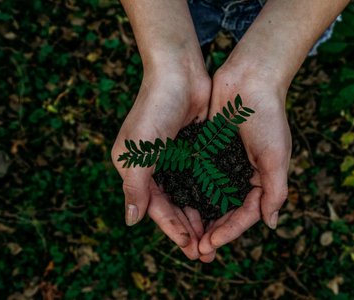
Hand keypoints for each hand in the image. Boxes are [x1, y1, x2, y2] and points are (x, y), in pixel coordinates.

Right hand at [111, 67, 212, 259]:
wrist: (179, 72)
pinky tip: (223, 209)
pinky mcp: (194, 149)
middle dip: (189, 229)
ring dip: (201, 216)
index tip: (190, 248)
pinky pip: (202, 179)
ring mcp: (175, 158)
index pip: (155, 208)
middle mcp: (154, 167)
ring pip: (189, 196)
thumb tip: (131, 221)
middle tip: (206, 252)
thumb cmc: (154, 108)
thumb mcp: (139, 151)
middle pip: (173, 206)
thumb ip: (135, 187)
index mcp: (135, 169)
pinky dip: (210, 195)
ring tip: (216, 238)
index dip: (172, 229)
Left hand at [198, 64, 290, 257]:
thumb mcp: (276, 156)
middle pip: (225, 211)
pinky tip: (176, 205)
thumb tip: (271, 224)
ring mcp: (224, 164)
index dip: (229, 232)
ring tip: (185, 236)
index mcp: (261, 180)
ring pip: (209, 198)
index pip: (245, 215)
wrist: (250, 79)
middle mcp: (242, 175)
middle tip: (196, 250)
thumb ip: (275, 191)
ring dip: (199, 217)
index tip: (210, 244)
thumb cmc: (267, 117)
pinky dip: (189, 192)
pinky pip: (197, 177)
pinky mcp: (207, 150)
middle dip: (212, 231)